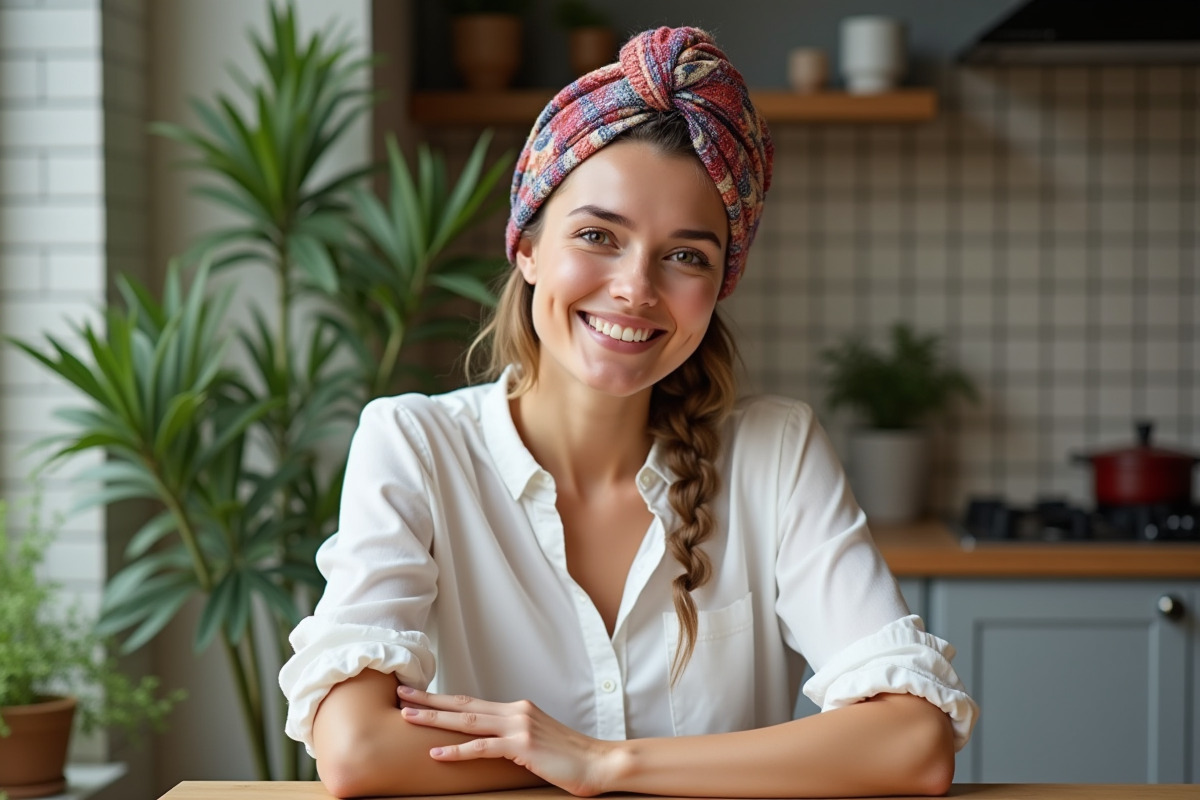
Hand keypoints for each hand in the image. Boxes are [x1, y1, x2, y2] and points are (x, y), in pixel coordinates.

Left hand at [396, 684, 618, 795]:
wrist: (598, 762)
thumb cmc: (570, 757)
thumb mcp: (538, 740)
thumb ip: (515, 736)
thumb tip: (492, 742)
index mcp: (517, 710)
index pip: (472, 701)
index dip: (443, 698)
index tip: (419, 695)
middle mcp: (515, 711)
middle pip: (464, 703)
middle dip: (430, 699)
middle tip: (402, 694)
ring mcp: (518, 726)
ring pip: (467, 720)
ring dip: (435, 718)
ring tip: (408, 717)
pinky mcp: (521, 745)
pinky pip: (482, 747)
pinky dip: (456, 750)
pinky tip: (436, 753)